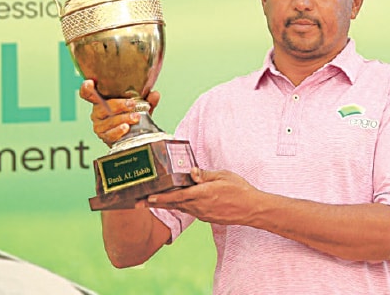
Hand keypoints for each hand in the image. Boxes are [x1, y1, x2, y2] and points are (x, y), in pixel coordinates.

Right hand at [78, 80, 160, 146]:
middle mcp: (97, 111)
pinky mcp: (103, 136)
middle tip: (132, 104)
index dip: (86, 88)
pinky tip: (126, 128)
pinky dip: (118, 131)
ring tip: (135, 117)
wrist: (131, 135)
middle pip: (103, 106)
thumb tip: (155, 94)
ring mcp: (98, 125)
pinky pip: (109, 134)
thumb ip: (146, 100)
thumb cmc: (130, 115)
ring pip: (108, 120)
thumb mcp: (139, 106)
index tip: (90, 83)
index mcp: (102, 99)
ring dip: (123, 118)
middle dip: (119, 105)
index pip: (88, 93)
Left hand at [143, 168, 260, 225]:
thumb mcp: (223, 176)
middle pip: (173, 204)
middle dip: (155, 203)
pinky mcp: (207, 217)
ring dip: (167, 204)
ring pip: (181, 207)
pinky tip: (178, 201)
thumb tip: (190, 171)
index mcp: (203, 194)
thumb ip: (205, 174)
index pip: (177, 196)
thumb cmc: (240, 190)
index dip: (160, 198)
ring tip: (153, 201)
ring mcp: (203, 214)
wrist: (252, 209)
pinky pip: (190, 210)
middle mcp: (200, 206)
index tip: (146, 198)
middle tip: (138, 203)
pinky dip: (181, 205)